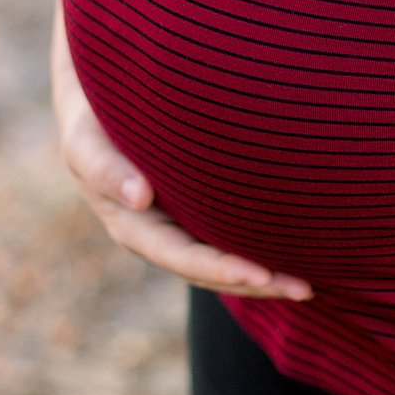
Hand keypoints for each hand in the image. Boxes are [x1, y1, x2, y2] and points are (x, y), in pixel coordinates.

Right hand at [53, 61, 313, 300]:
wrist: (97, 106)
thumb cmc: (92, 122)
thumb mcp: (84, 143)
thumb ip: (105, 170)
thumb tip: (140, 198)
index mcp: (133, 227)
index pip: (183, 257)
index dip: (221, 269)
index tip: (261, 275)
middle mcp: (160, 237)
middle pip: (212, 271)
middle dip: (256, 282)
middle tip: (304, 288)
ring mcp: (180, 227)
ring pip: (225, 259)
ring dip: (266, 275)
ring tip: (310, 283)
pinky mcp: (198, 210)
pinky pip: (230, 237)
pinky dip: (260, 247)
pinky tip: (297, 252)